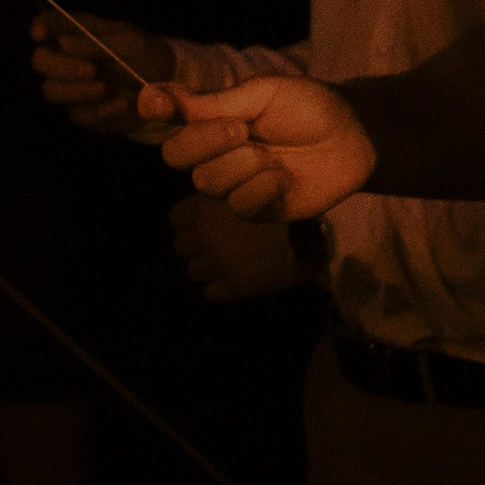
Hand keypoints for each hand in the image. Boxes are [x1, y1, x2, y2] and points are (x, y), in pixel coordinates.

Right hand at [29, 12, 172, 137]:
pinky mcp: (84, 111)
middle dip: (61, 67)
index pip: (50, 23)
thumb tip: (63, 43)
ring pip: (52, 91)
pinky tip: (123, 103)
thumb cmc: (148, 55)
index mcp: (79, 32)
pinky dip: (101, 110)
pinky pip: (79, 114)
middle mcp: (69, 58)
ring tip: (105, 88)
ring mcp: (73, 87)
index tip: (39, 34)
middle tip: (90, 71)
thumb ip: (96, 42)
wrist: (168, 88)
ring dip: (77, 91)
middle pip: (41, 61)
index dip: (41, 26)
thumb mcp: (131, 42)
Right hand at [149, 71, 377, 221]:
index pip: (168, 116)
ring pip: (208, 182)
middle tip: (242, 129)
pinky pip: (240, 204)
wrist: (354, 137)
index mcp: (212, 118)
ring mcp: (234, 183)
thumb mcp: (263, 93)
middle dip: (206, 141)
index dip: (155, 110)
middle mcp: (214, 152)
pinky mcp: (257, 210)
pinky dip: (263, 187)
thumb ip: (214, 103)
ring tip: (274, 154)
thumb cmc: (310, 107)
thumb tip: (157, 95)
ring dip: (243, 164)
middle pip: (177, 157)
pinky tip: (284, 178)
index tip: (157, 106)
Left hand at [168, 199, 300, 302]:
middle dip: (195, 248)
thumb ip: (221, 197)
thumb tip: (207, 208)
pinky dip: (219, 291)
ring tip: (225, 267)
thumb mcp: (245, 190)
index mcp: (205, 208)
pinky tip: (233, 283)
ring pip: (193, 272)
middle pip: (180, 247)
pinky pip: (211, 294)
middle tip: (214, 248)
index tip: (200, 226)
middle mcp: (205, 235)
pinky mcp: (234, 286)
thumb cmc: (281, 205)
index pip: (174, 219)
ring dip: (207, 270)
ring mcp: (217, 262)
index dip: (187, 223)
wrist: (309, 234)